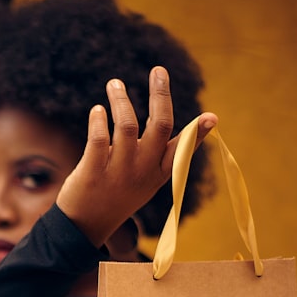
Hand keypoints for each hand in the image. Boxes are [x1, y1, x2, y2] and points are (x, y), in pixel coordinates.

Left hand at [55, 66, 217, 247]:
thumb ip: (170, 151)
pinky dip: (98, 120)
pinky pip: (98, 140)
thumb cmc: (120, 194)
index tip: (211, 117)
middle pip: (158, 126)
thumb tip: (208, 122)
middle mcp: (142, 171)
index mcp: (158, 173)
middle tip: (158, 70)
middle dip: (160, 94)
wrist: (84, 226)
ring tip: (114, 84)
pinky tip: (98, 110)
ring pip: (126, 126)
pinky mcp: (92, 172)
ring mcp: (118, 172)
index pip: (181, 148)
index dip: (196, 133)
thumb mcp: (150, 179)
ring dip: (121, 100)